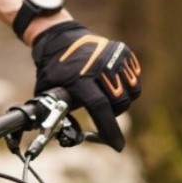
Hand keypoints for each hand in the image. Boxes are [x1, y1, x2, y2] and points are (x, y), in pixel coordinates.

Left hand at [32, 20, 140, 150]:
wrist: (59, 36)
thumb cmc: (53, 67)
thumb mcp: (47, 88)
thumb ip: (54, 111)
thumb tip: (56, 136)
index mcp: (79, 77)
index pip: (100, 107)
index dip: (109, 129)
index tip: (117, 146)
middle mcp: (99, 66)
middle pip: (119, 103)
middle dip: (113, 113)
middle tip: (102, 111)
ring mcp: (113, 57)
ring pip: (131, 92)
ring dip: (121, 99)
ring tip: (106, 95)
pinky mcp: (123, 52)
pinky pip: (134, 78)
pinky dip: (127, 85)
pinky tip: (113, 82)